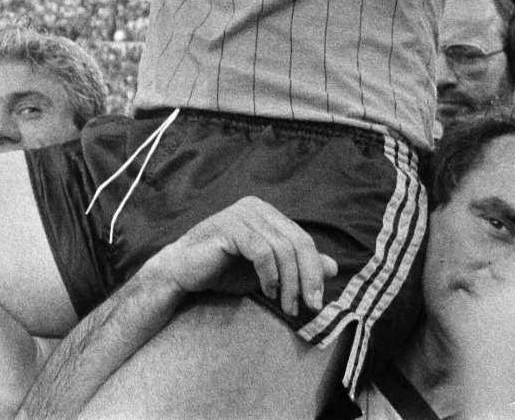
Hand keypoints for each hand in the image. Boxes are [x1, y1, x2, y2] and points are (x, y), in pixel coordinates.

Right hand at [138, 196, 337, 317]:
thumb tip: (333, 266)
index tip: (317, 302)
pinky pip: (262, 251)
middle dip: (307, 278)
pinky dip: (270, 275)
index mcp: (266, 212)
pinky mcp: (229, 226)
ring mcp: (241, 213)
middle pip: (298, 242)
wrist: (182, 274)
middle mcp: (255, 206)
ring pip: (283, 249)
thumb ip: (296, 267)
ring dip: (289, 283)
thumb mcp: (267, 272)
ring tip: (285, 305)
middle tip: (308, 307)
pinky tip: (267, 291)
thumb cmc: (221, 271)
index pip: (303, 239)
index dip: (314, 271)